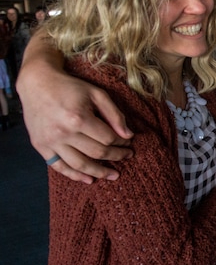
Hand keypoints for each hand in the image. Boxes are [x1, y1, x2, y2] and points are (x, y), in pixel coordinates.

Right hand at [17, 54, 132, 183]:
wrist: (36, 84)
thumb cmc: (70, 88)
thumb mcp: (97, 94)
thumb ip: (114, 114)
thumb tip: (128, 136)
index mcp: (78, 118)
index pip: (108, 138)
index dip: (122, 142)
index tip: (129, 142)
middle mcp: (63, 132)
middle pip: (96, 153)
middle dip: (116, 156)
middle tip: (127, 156)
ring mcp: (50, 141)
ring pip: (79, 164)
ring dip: (99, 172)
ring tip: (113, 175)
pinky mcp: (40, 146)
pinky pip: (59, 167)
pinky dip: (75, 175)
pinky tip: (89, 179)